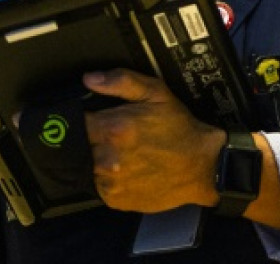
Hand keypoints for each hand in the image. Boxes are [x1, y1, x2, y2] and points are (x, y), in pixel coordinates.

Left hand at [82, 69, 224, 212]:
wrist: (202, 166)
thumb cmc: (179, 127)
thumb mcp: (156, 93)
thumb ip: (121, 81)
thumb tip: (89, 79)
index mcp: (113, 129)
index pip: (77, 123)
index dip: (86, 119)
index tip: (95, 118)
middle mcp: (107, 159)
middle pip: (82, 146)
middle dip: (95, 139)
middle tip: (116, 136)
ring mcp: (110, 183)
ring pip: (89, 167)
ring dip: (99, 159)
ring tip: (123, 154)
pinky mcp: (115, 200)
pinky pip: (99, 185)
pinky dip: (108, 178)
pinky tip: (127, 170)